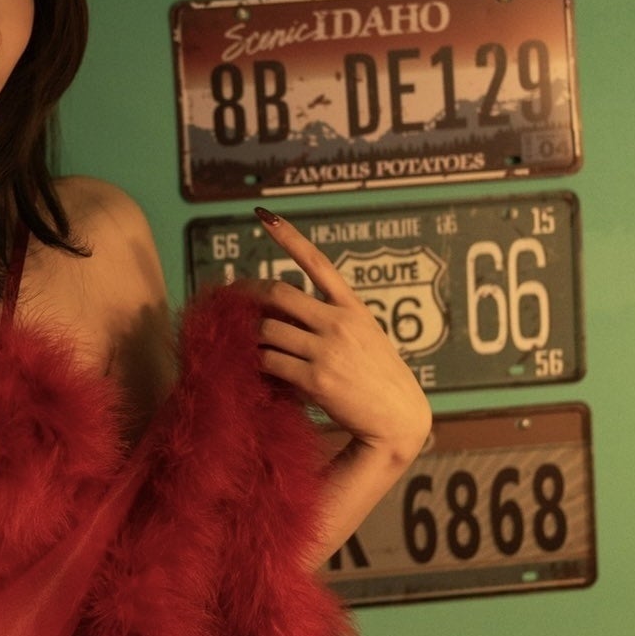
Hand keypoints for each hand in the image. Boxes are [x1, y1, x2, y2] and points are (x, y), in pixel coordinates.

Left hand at [248, 207, 431, 470]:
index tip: (265, 217)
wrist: (397, 418)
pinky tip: (262, 371)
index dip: (289, 237)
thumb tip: (287, 314)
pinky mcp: (316, 379)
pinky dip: (261, 365)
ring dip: (254, 340)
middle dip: (251, 298)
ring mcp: (326, 350)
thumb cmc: (379, 379)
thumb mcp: (365, 337)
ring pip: (268, 331)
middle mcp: (339, 322)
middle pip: (278, 294)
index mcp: (352, 307)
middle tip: (236, 306)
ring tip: (252, 349)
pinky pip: (271, 363)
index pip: (317, 263)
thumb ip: (333, 321)